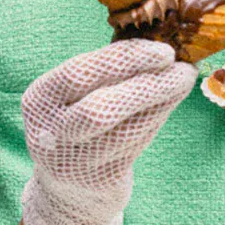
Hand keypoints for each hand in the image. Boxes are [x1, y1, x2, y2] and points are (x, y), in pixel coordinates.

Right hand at [19, 40, 196, 224]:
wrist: (71, 186)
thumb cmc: (79, 123)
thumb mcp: (76, 96)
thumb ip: (106, 71)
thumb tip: (157, 38)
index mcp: (39, 99)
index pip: (80, 73)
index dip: (124, 60)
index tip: (163, 51)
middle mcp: (50, 132)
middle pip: (100, 109)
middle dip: (146, 85)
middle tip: (182, 68)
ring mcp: (74, 160)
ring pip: (125, 129)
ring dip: (161, 101)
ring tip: (185, 79)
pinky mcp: (100, 179)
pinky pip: (136, 143)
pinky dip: (158, 117)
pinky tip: (174, 100)